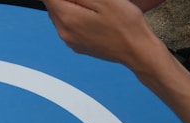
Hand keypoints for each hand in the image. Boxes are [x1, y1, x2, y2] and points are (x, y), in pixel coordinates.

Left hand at [40, 0, 166, 72]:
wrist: (137, 50)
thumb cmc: (125, 24)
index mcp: (67, 18)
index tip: (84, 0)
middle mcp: (64, 33)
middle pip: (52, 6)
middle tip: (91, 1)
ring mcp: (70, 41)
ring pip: (60, 16)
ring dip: (70, 5)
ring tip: (93, 5)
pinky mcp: (77, 46)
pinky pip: (69, 26)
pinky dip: (75, 16)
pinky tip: (93, 15)